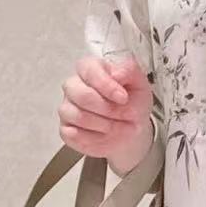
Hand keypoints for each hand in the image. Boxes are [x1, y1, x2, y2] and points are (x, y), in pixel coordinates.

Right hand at [59, 52, 153, 175]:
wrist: (132, 127)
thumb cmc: (132, 102)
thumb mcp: (139, 83)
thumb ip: (129, 71)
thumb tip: (116, 74)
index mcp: (91, 68)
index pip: (90, 70)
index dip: (107, 86)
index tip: (124, 98)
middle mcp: (74, 85)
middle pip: (81, 95)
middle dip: (108, 109)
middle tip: (124, 114)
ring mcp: (67, 107)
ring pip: (79, 116)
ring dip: (105, 125)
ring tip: (119, 126)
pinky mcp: (66, 128)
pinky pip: (73, 135)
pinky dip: (95, 138)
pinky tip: (106, 134)